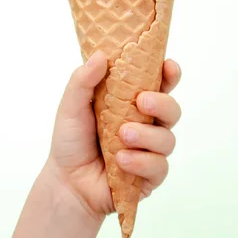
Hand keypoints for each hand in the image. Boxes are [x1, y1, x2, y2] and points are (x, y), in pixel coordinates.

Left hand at [46, 51, 181, 220]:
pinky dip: (141, 162)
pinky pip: (159, 167)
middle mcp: (146, 124)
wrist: (66, 182)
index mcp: (133, 103)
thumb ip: (83, 80)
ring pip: (167, 139)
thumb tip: (100, 55)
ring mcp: (150, 151)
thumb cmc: (71, 140)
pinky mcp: (150, 176)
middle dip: (162, 103)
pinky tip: (121, 161)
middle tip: (142, 102)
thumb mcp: (71, 106)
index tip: (167, 66)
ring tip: (122, 136)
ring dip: (146, 136)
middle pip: (172, 109)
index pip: (159, 84)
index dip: (169, 74)